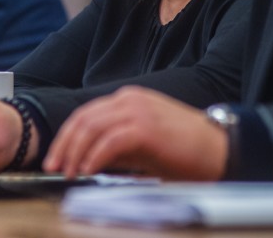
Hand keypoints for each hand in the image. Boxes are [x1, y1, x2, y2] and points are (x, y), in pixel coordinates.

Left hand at [43, 86, 227, 179]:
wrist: (217, 148)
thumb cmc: (183, 149)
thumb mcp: (142, 142)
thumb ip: (115, 144)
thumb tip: (86, 158)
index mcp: (129, 99)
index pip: (86, 114)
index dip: (66, 137)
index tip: (56, 157)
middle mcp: (130, 99)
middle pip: (83, 119)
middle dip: (64, 145)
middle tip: (54, 167)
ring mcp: (138, 111)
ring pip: (91, 128)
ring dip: (75, 152)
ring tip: (69, 173)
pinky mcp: (145, 128)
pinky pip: (109, 142)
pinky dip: (94, 157)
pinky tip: (88, 171)